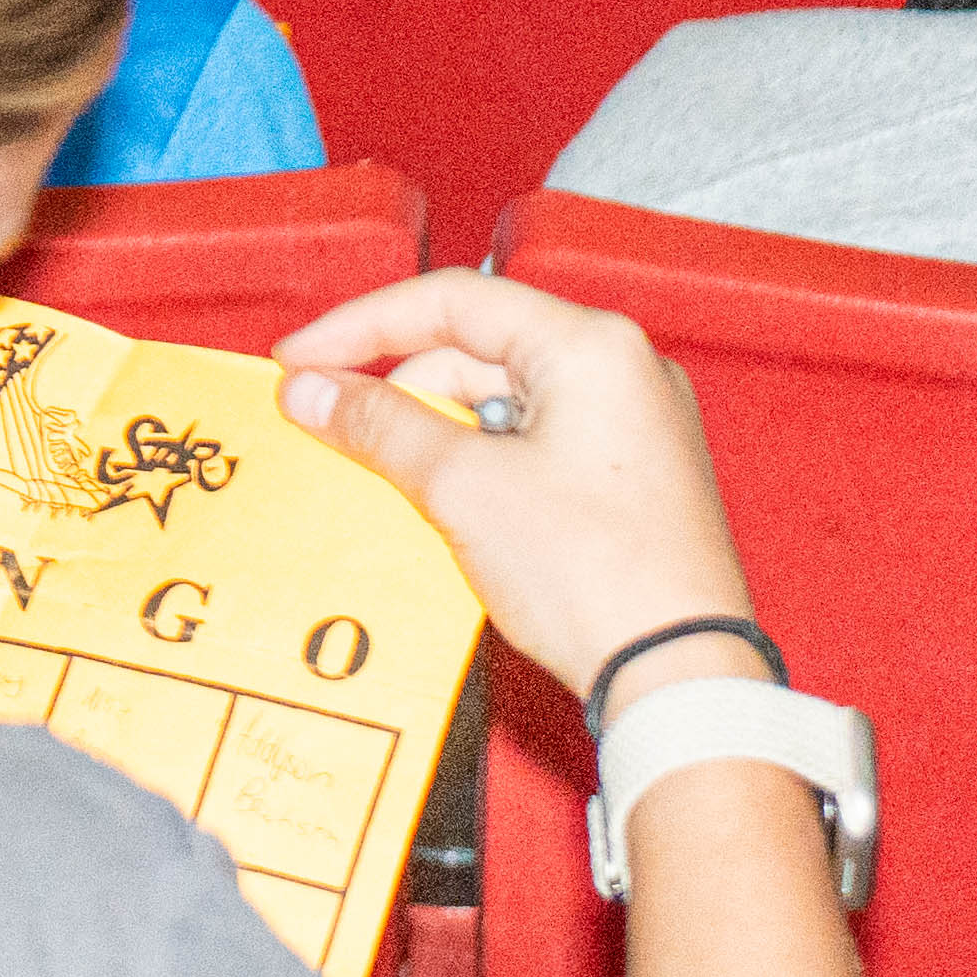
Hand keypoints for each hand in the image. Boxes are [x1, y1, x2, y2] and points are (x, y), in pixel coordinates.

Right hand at [271, 270, 757, 700]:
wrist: (678, 674)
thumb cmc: (592, 573)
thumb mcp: (462, 487)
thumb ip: (378, 424)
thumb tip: (309, 388)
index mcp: (592, 347)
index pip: (452, 302)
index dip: (359, 327)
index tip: (298, 361)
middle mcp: (625, 368)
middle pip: (479, 346)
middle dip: (401, 387)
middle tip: (335, 424)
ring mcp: (638, 422)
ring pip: (505, 395)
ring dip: (441, 428)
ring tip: (398, 476)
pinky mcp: (637, 474)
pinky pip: (538, 437)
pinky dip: (484, 457)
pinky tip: (453, 498)